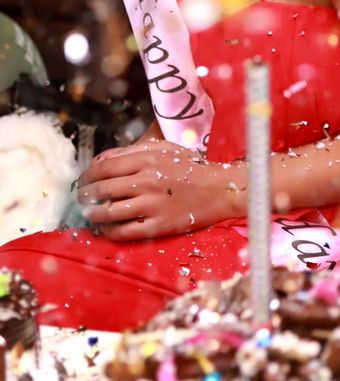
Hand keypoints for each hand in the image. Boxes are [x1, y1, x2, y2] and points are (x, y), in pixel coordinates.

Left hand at [77, 140, 232, 240]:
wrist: (218, 189)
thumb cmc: (190, 166)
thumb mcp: (163, 149)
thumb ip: (132, 151)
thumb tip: (101, 161)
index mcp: (147, 160)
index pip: (104, 167)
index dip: (87, 175)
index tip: (82, 180)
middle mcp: (147, 182)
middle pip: (102, 190)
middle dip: (85, 195)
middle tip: (81, 198)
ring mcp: (152, 206)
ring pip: (109, 212)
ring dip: (93, 214)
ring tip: (90, 214)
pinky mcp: (158, 226)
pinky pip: (124, 232)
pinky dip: (109, 231)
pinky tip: (106, 228)